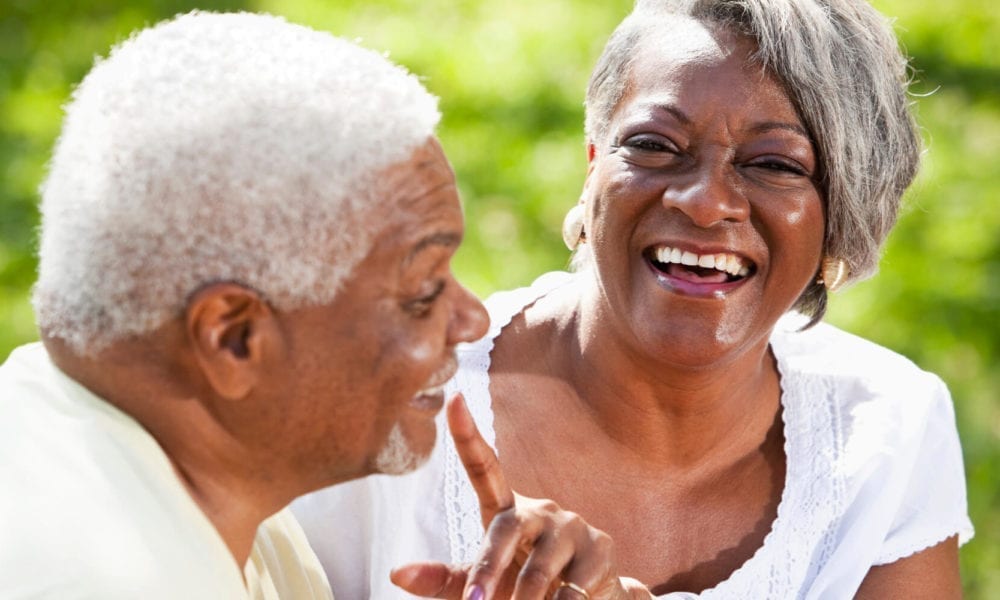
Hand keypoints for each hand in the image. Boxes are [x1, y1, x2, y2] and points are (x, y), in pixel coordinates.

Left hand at [391, 393, 652, 599]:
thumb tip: (395, 573)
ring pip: (539, 571)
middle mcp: (540, 510)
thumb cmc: (522, 586)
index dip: (468, 433)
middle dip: (488, 569)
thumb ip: (444, 579)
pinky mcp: (601, 550)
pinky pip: (573, 591)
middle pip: (505, 532)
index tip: (453, 398)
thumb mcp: (485, 582)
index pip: (484, 466)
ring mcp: (573, 527)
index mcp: (507, 511)